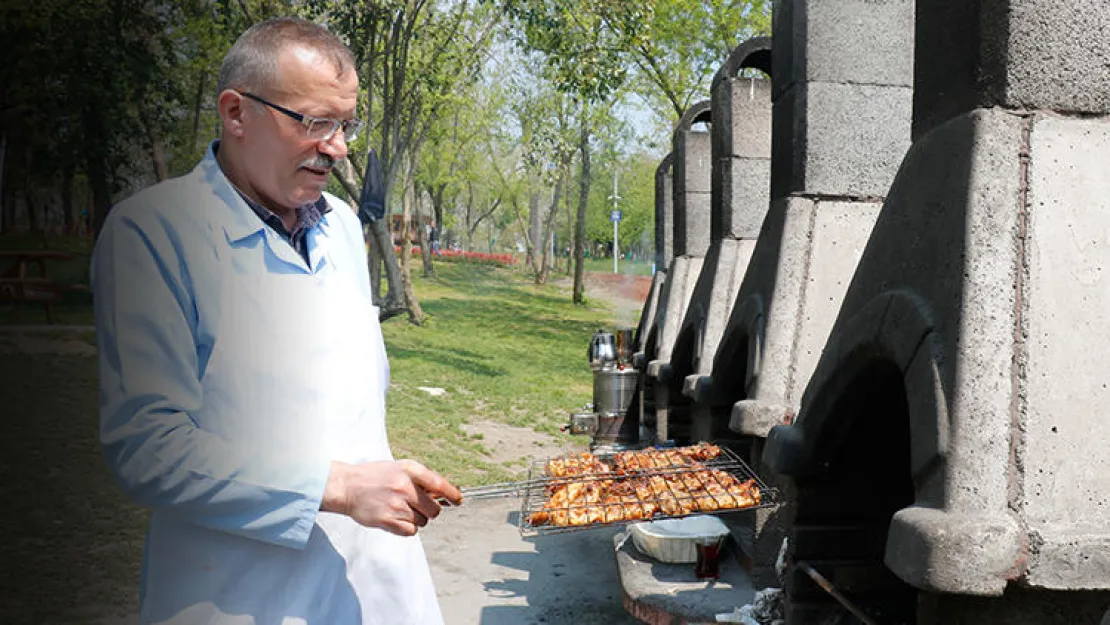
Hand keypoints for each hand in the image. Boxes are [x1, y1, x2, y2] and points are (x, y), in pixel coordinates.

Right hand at [321, 459, 462, 535]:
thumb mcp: (398, 468)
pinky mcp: (388, 521)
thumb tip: (442, 494)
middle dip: (430, 510)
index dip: (452, 494)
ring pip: (423, 521)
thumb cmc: (374, 477)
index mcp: (409, 470)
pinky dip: (407, 528)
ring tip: (401, 510)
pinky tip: (397, 519)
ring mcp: (397, 505)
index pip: (439, 484)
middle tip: (417, 506)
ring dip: (416, 519)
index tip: (457, 500)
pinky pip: (411, 531)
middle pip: (434, 509)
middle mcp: (405, 487)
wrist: (346, 486)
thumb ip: (419, 479)